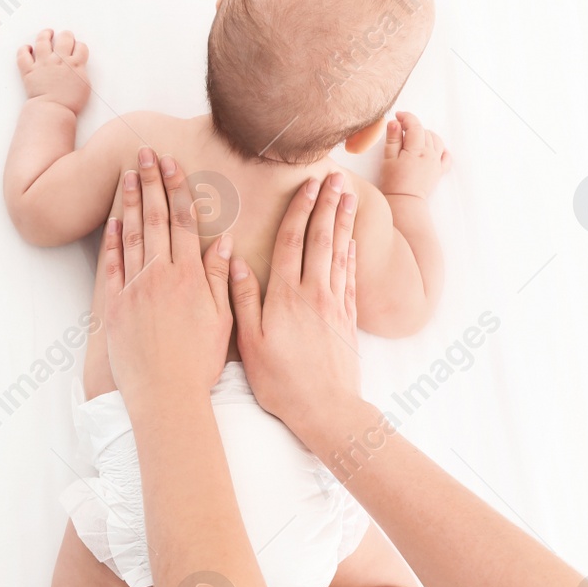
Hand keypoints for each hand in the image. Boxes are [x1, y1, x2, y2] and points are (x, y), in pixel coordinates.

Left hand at [16, 29, 90, 113]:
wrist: (54, 110)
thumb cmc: (70, 103)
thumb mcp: (84, 86)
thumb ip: (81, 72)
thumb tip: (78, 66)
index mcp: (75, 64)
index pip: (81, 47)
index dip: (79, 46)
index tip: (77, 48)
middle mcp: (59, 59)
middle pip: (64, 38)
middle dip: (66, 36)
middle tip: (65, 36)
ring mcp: (43, 63)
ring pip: (43, 40)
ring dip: (45, 34)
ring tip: (47, 33)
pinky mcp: (29, 70)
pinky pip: (23, 55)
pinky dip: (24, 49)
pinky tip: (27, 48)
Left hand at [103, 147, 233, 408]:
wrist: (165, 395)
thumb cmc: (198, 362)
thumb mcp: (222, 319)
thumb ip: (221, 277)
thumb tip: (223, 242)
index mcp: (189, 276)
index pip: (182, 220)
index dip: (177, 188)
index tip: (172, 162)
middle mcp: (160, 276)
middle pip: (154, 218)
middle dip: (150, 182)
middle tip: (144, 153)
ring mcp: (134, 289)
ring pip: (131, 235)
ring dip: (129, 202)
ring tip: (127, 174)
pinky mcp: (114, 306)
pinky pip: (111, 265)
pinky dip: (111, 240)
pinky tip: (111, 220)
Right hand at [231, 173, 360, 437]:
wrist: (325, 409)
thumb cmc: (280, 381)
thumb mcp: (250, 342)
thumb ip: (242, 299)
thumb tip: (235, 261)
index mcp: (285, 296)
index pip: (292, 241)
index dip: (299, 209)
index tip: (307, 184)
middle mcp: (313, 293)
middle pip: (321, 238)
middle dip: (327, 205)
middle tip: (335, 177)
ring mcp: (334, 304)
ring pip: (339, 253)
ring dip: (343, 221)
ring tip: (347, 196)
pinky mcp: (347, 318)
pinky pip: (349, 277)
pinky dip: (351, 254)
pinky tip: (351, 241)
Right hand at [379, 111, 449, 199]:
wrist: (405, 202)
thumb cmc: (393, 182)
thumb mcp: (388, 159)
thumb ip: (393, 139)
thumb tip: (395, 122)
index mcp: (417, 149)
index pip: (415, 126)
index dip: (406, 117)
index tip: (398, 115)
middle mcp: (430, 153)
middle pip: (425, 132)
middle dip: (414, 127)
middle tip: (401, 130)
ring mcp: (436, 162)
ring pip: (436, 140)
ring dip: (426, 135)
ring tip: (414, 139)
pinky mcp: (439, 171)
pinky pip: (446, 156)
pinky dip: (440, 149)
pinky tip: (433, 150)